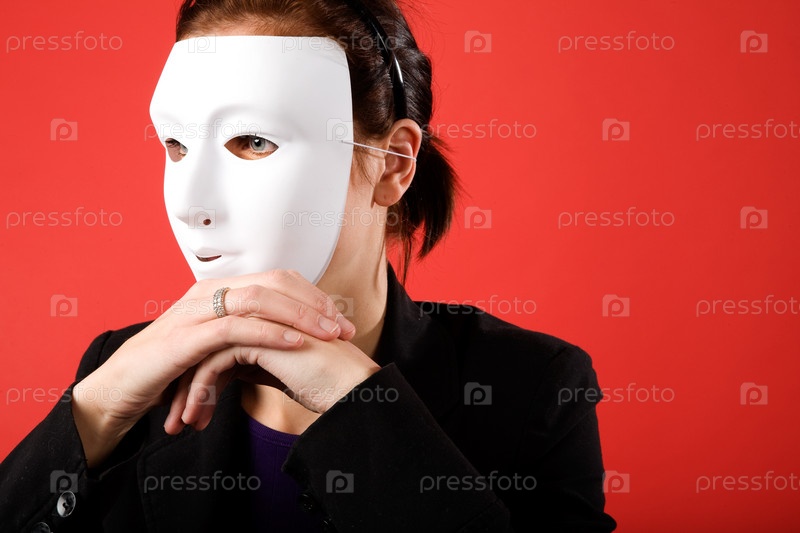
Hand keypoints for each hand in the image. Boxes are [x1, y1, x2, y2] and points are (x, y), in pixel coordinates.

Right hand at [72, 270, 354, 466]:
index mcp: (217, 291)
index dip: (311, 296)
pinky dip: (270, 334)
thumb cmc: (168, 369)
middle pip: (274, 283)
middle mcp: (207, 292)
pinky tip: (296, 344)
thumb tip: (286, 339)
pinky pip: (236, 328)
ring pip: (259, 300)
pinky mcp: (186, 338)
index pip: (276, 280)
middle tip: (344, 328)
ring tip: (330, 334)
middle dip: (315, 304)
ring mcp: (195, 312)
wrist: (120, 391)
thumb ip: (244, 336)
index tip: (339, 319)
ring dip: (300, 316)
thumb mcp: (214, 347)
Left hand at [167, 334, 380, 431]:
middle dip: (186, 382)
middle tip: (176, 416)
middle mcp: (260, 313)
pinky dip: (201, 393)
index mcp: (265, 316)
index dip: (198, 373)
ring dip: (190, 392)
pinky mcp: (257, 336)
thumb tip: (226, 371)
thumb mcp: (280, 369)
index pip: (216, 340)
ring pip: (204, 353)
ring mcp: (258, 320)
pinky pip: (214, 363)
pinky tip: (197, 418)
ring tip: (184, 423)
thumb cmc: (327, 382)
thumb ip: (255, 361)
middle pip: (205, 344)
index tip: (187, 405)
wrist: (352, 390)